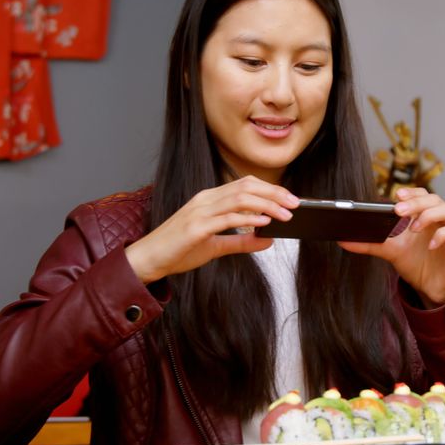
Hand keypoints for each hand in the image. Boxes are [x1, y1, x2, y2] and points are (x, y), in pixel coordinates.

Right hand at [125, 176, 299, 283]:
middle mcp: (205, 199)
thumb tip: (269, 240)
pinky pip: (226, 217)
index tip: (291, 199)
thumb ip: (242, 242)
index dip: (270, 189)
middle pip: (246, 186)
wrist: (148, 260)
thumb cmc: (178, 250)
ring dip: (267, 205)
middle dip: (275, 194)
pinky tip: (264, 222)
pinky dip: (248, 218)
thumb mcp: (216, 246)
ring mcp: (199, 211)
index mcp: (209, 199)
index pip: (245, 185)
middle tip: (296, 204)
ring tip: (286, 214)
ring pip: (240, 198)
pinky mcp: (195, 227)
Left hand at [338, 188, 444, 306]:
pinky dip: (442, 235)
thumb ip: (369, 244)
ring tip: (414, 227)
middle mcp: (439, 220)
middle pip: (434, 199)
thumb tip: (343, 240)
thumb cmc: (416, 264)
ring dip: (430, 215)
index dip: (412, 192)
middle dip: (416, 202)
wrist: (431, 289)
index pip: (422, 195)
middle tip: (399, 210)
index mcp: (424, 216)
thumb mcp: (390, 252)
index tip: (397, 195)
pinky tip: (429, 244)